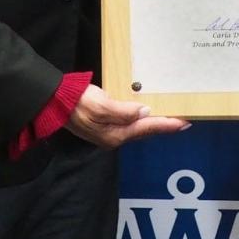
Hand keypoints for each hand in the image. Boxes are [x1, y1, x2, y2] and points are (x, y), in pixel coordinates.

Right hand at [66, 84, 189, 148]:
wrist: (54, 102)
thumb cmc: (77, 101)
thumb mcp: (100, 104)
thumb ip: (124, 110)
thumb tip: (145, 112)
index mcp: (115, 133)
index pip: (147, 127)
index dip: (167, 124)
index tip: (185, 122)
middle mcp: (114, 136)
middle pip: (145, 131)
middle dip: (164, 126)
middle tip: (183, 121)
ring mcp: (108, 132)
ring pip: (138, 128)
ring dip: (154, 124)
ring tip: (170, 118)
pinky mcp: (104, 125)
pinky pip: (130, 123)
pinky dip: (142, 120)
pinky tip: (146, 113)